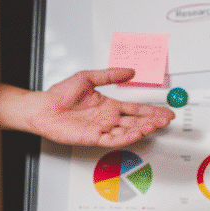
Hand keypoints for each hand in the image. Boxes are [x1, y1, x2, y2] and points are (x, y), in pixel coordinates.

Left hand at [25, 69, 174, 146]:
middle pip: (135, 121)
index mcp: (108, 105)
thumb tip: (129, 71)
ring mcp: (101, 128)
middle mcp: (107, 118)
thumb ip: (110, 75)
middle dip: (152, 121)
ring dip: (142, 129)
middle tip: (166, 120)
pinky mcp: (92, 137)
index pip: (135, 109)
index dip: (151, 110)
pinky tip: (136, 133)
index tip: (164, 112)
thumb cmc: (60, 94)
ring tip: (154, 126)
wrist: (43, 107)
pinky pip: (113, 139)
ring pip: (127, 131)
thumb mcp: (87, 77)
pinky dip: (125, 137)